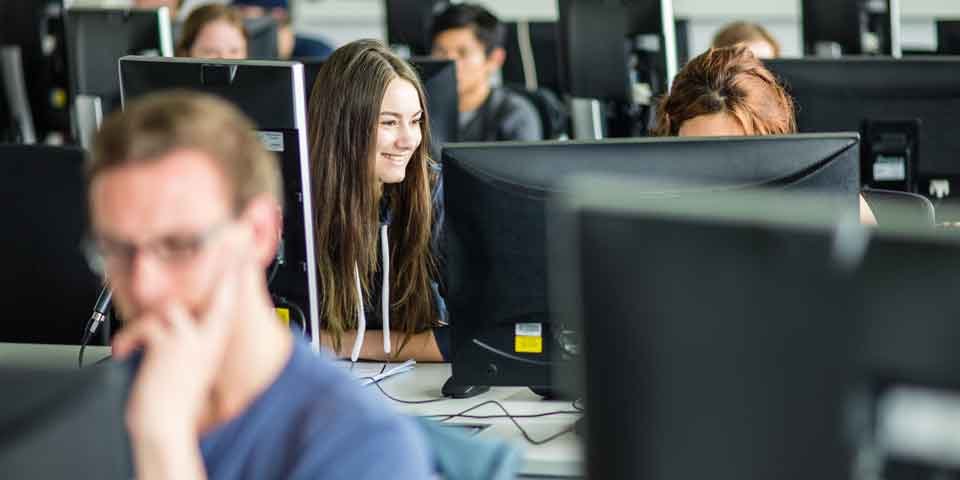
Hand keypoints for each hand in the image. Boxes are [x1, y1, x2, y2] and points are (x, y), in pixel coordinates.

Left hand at [113, 236, 242, 442]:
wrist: (164, 424)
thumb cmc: (174, 398)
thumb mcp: (188, 364)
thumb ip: (188, 339)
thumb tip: (172, 320)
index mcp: (215, 343)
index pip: (231, 300)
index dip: (237, 272)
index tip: (244, 248)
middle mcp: (208, 338)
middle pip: (220, 292)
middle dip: (223, 264)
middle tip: (230, 241)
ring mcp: (191, 339)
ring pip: (169, 308)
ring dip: (147, 322)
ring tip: (135, 340)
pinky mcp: (170, 343)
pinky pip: (146, 324)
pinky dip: (129, 336)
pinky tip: (124, 350)